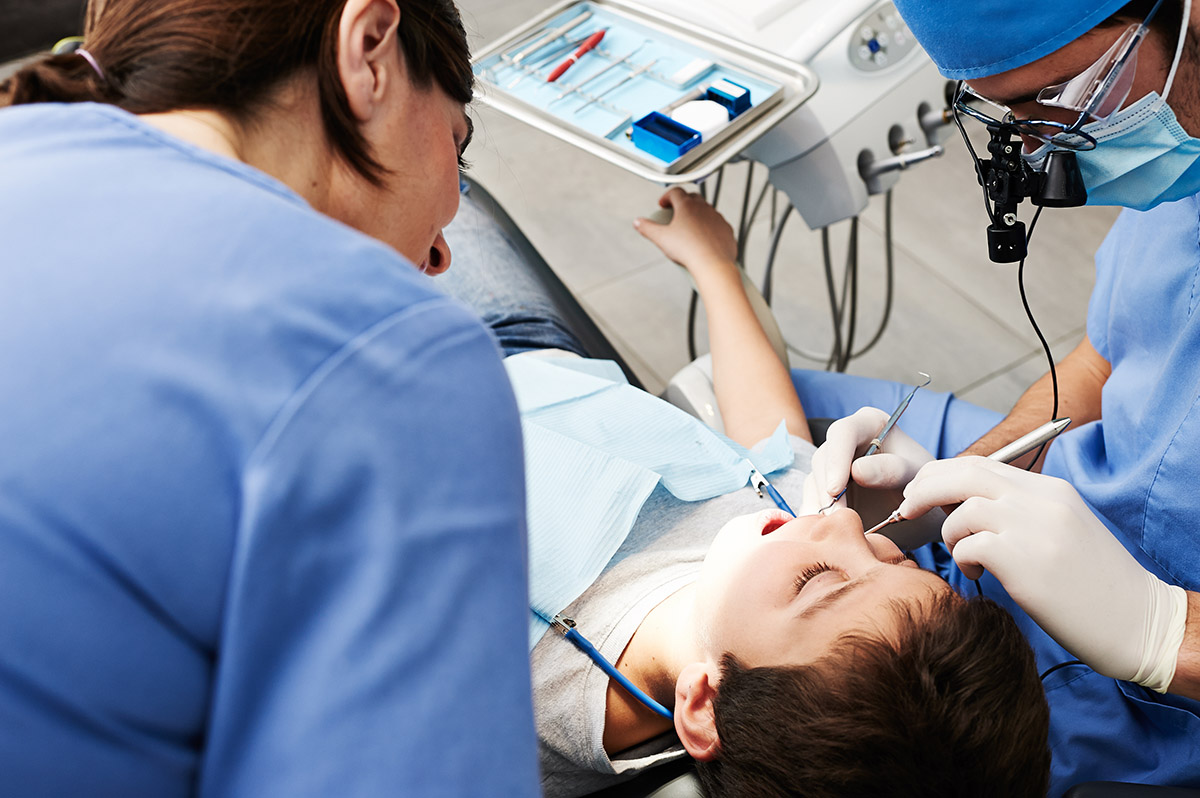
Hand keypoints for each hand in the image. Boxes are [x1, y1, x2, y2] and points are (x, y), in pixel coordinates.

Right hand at [634, 188, 736, 280]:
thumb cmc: (688, 250)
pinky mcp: (727, 230)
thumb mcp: (661, 238)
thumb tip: (638, 222)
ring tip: (689, 228)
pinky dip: (710, 228)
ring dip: (697, 215)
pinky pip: (718, 225)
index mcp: (687, 206)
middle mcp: (704, 208)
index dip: (667, 196)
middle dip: (683, 203)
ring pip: (707, 211)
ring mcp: (717, 218)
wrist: (712, 264)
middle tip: (675, 213)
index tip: (663, 205)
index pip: (676, 192)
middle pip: (693, 198)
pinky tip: (704, 239)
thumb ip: (647, 228)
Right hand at [806, 408, 938, 542]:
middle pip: (822, 459)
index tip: (834, 490)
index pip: (843, 433)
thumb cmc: (924, 487)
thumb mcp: (916, 476)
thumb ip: (892, 470)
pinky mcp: (823, 491)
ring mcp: (831, 467)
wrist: (922, 515)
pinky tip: (826, 535)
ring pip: (813, 483)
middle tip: (836, 520)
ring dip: (820, 508)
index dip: (835, 460)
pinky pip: (812, 503)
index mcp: (868, 424)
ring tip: (833, 532)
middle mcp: (845, 441)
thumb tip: (856, 470)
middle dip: (827, 491)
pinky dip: (816, 520)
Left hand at [901, 457, 1188, 690]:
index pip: (981, 464)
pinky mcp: (1024, 560)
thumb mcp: (1062, 529)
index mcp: (1051, 489)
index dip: (942, 475)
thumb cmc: (1094, 585)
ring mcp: (1033, 527)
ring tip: (963, 556)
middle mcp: (1041, 500)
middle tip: (908, 509)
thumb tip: (963, 505)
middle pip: (963, 473)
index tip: (923, 493)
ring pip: (961, 509)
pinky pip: (968, 545)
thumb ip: (1019, 510)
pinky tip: (976, 575)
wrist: (1138, 622)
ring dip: (949, 533)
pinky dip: (961, 559)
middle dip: (925, 488)